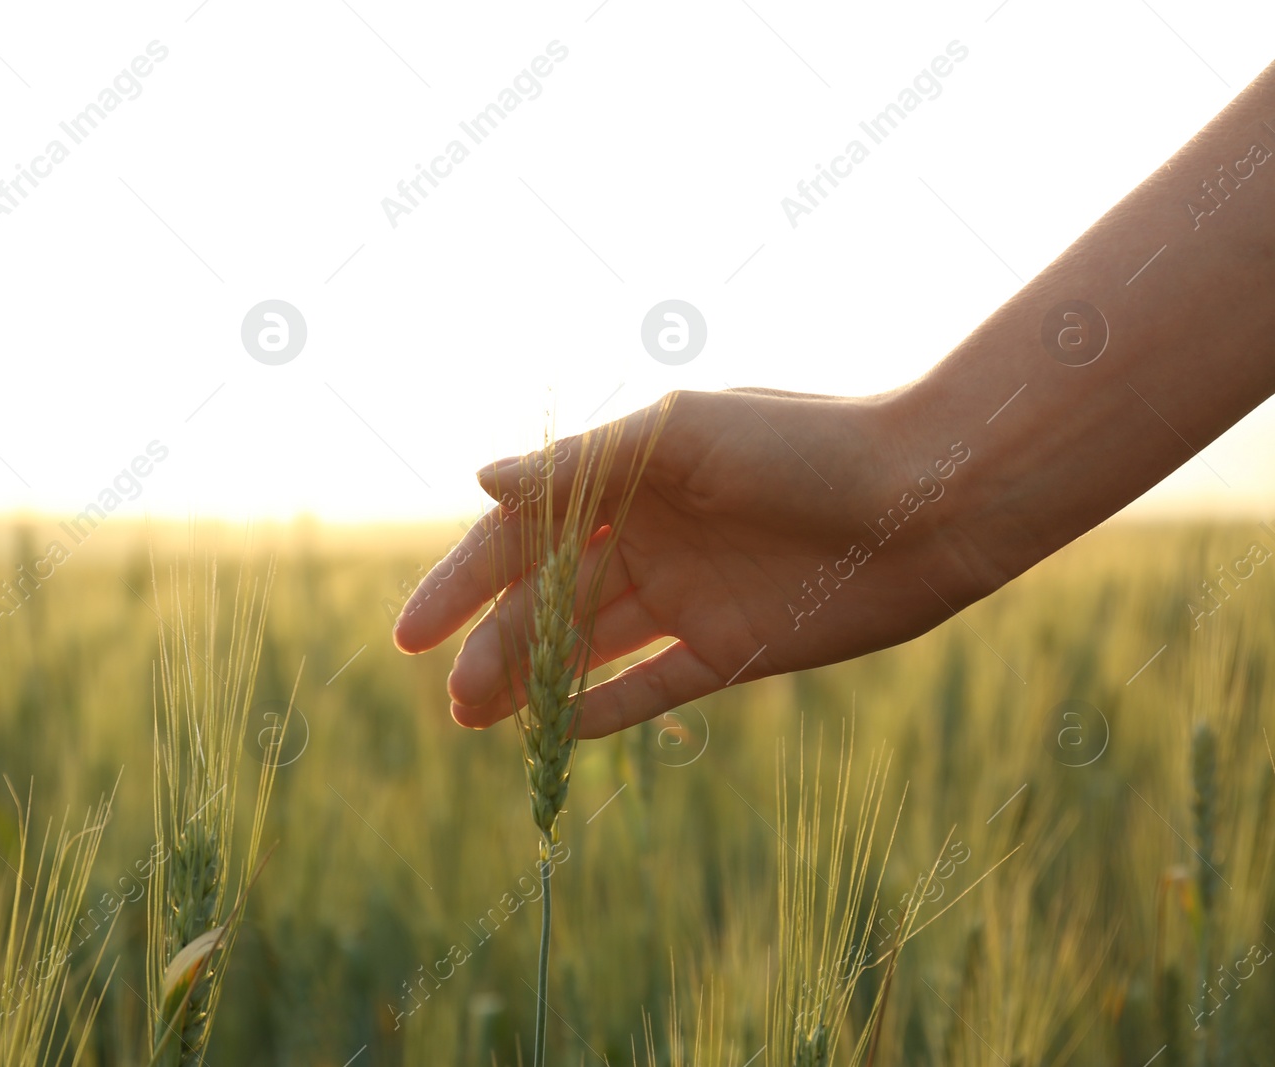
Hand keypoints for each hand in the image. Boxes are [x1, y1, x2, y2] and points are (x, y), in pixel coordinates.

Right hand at [391, 387, 1003, 737]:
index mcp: (629, 477)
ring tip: (476, 722)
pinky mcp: (730, 650)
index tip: (410, 633)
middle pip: (548, 599)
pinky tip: (557, 732)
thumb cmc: (803, 446)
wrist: (927, 500)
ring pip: (590, 648)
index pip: (523, 533)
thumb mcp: (681, 437)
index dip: (462, 580)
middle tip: (450, 700)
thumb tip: (478, 479)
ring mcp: (687, 595)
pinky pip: (652, 686)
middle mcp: (649, 536)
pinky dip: (606, 709)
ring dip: (534, 683)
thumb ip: (580, 466)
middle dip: (494, 646)